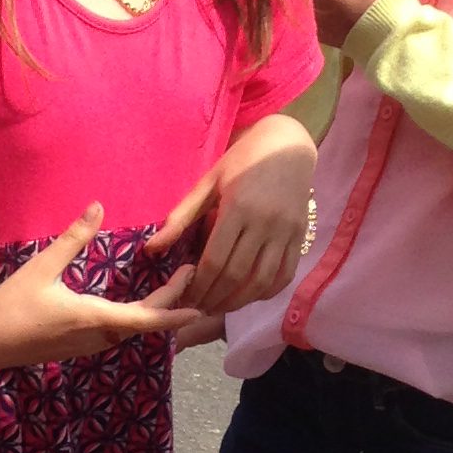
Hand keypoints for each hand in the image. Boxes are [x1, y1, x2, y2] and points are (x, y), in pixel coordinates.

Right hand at [0, 207, 199, 368]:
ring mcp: (85, 346)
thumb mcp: (41, 267)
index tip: (197, 303)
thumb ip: (73, 238)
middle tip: (188, 275)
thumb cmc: (9, 306)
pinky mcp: (75, 348)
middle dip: (169, 303)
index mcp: (91, 317)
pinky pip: (114, 334)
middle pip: (143, 323)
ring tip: (170, 290)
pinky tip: (137, 306)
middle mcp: (95, 336)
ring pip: (129, 331)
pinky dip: (132, 320)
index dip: (173, 310)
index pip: (144, 318)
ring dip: (152, 313)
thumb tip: (98, 205)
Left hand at [155, 118, 317, 314]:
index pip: (214, 261)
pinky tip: (248, 296)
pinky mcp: (300, 234)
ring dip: (238, 302)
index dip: (198, 286)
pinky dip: (266, 292)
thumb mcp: (208, 183)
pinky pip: (285, 274)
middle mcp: (265, 222)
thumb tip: (151, 249)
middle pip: (236, 276)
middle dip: (214, 299)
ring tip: (219, 307)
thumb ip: (181, 217)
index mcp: (238, 208)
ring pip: (262, 281)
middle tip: (198, 308)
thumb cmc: (241, 162)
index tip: (184, 297)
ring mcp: (286, 230)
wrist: (287, 145)